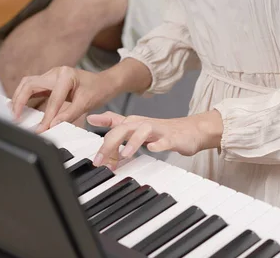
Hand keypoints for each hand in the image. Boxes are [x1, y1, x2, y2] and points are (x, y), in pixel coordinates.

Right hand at [11, 66, 118, 132]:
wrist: (105, 83)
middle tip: (14, 117)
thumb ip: (68, 114)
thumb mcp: (86, 103)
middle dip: (19, 100)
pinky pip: (33, 88)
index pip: (52, 98)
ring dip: (19, 98)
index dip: (46, 116)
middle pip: (30, 84)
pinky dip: (25, 98)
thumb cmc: (98, 90)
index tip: (40, 130)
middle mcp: (56, 72)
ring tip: (14, 114)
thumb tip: (52, 125)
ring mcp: (51, 76)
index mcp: (66, 75)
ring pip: (28, 84)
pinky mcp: (49, 82)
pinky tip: (21, 109)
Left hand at [87, 110, 223, 169]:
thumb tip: (93, 119)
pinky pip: (165, 141)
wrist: (191, 131)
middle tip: (99, 160)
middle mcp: (143, 124)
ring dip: (132, 142)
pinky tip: (152, 148)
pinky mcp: (172, 139)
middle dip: (109, 144)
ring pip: (142, 131)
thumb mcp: (135, 126)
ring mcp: (158, 131)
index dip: (100, 123)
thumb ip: (115, 123)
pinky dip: (158, 144)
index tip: (87, 125)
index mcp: (134, 123)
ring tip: (123, 155)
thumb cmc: (161, 131)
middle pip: (123, 129)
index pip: (114, 123)